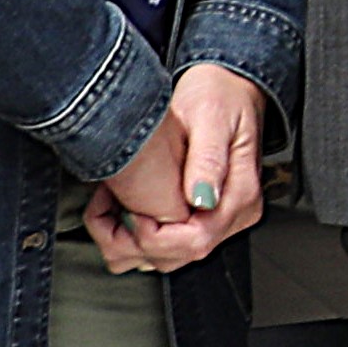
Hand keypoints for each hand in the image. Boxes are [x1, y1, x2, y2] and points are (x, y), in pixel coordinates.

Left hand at [91, 64, 272, 273]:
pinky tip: (123, 206)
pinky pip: (163, 245)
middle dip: (131, 239)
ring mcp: (216, 219)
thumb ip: (208, 158)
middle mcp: (231, 215)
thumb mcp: (210, 117)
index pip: (195, 241)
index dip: (152, 235)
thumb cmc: (220, 97)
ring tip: (112, 204)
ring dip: (128, 240)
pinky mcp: (199, 217)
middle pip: (176, 256)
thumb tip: (201, 198)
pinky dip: (134, 235)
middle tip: (108, 203)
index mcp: (239, 195)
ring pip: (165, 257)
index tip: (128, 208)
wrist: (228, 88)